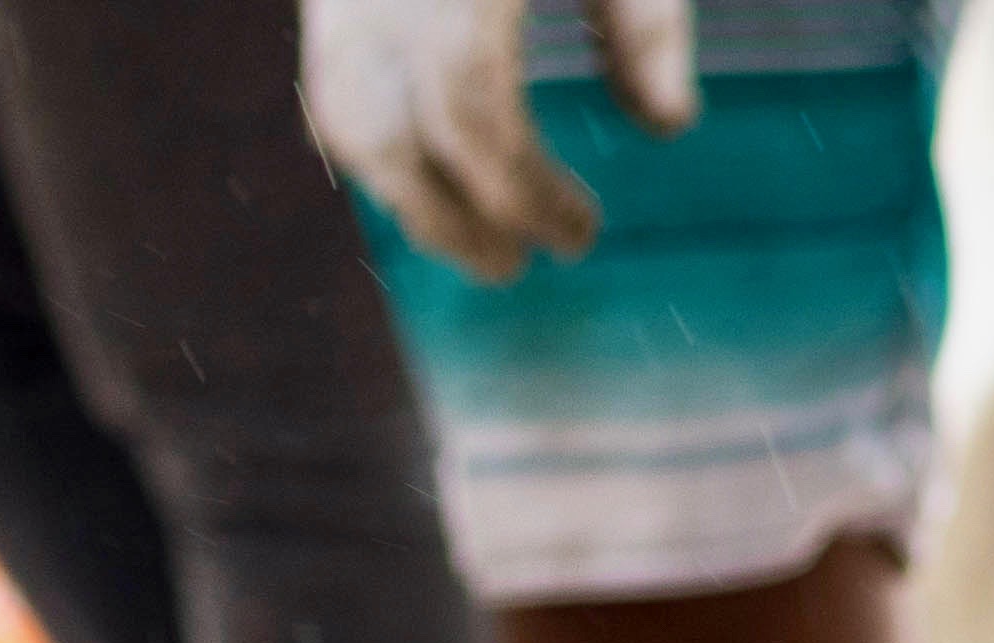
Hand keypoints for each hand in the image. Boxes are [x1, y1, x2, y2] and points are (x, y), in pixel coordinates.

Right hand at [306, 0, 696, 286]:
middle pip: (381, 128)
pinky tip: (432, 175)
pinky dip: (373, 133)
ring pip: (336, 104)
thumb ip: (646, 20)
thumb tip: (665, 127)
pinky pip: (328, 68)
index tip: (579, 238)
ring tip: (474, 238)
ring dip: (400, 190)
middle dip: (444, 215)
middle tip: (515, 267)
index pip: (477, 111)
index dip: (524, 191)